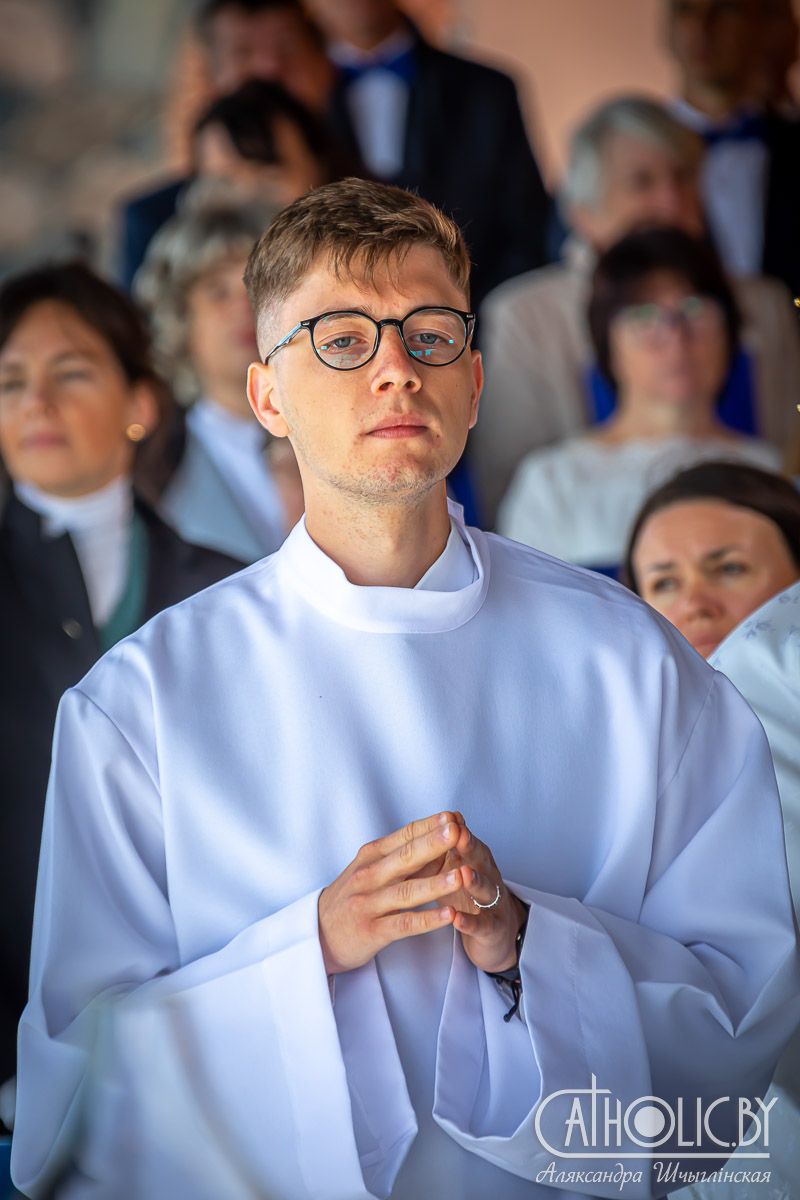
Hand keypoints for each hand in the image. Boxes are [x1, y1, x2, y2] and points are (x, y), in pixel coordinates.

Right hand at [318, 811, 466, 974]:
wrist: (317, 932)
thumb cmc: (352, 896)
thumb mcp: (371, 869)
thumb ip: (403, 857)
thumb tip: (441, 840)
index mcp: (371, 856)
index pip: (404, 836)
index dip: (429, 826)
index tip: (454, 816)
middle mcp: (369, 876)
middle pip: (406, 858)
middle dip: (433, 844)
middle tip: (457, 831)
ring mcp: (369, 904)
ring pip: (407, 892)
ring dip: (436, 884)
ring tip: (461, 875)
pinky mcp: (372, 931)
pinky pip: (404, 924)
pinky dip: (427, 920)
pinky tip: (448, 915)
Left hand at [436, 820, 527, 973]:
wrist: (498, 933)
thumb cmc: (471, 896)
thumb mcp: (459, 868)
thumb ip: (451, 847)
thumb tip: (444, 817)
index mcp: (477, 862)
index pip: (468, 842)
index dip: (458, 831)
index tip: (447, 817)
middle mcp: (488, 878)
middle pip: (480, 860)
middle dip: (470, 846)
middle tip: (458, 834)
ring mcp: (493, 904)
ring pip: (485, 890)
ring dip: (474, 881)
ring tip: (462, 873)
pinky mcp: (492, 930)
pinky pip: (481, 925)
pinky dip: (469, 922)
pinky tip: (456, 918)